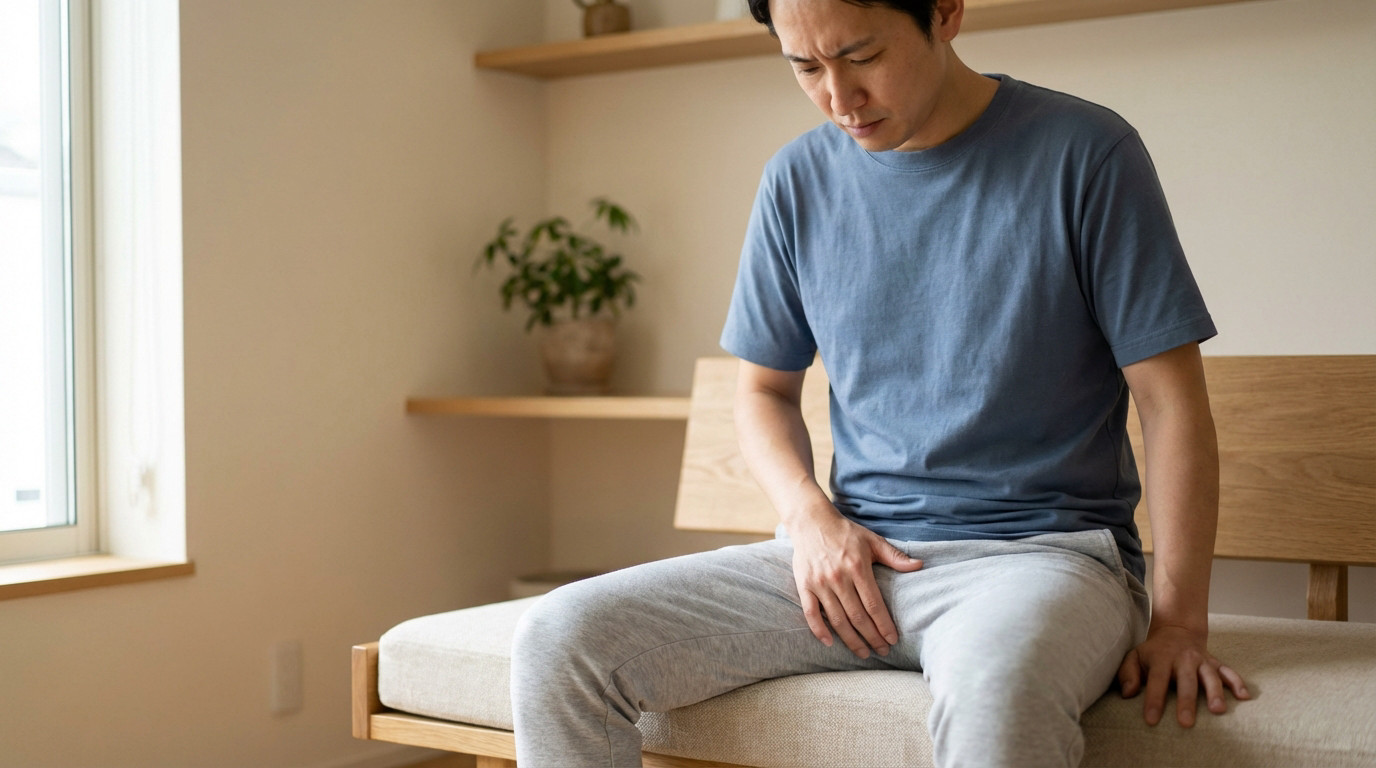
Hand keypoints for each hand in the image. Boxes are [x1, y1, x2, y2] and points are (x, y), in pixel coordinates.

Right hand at [787, 511, 922, 658]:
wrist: (811, 522)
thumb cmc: (845, 533)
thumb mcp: (872, 541)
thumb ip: (895, 556)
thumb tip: (920, 565)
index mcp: (857, 567)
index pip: (874, 605)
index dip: (884, 626)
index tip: (893, 640)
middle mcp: (838, 578)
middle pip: (857, 617)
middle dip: (872, 638)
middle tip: (882, 651)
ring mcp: (819, 583)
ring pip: (837, 619)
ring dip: (851, 640)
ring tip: (863, 652)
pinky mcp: (804, 585)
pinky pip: (811, 613)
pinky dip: (819, 630)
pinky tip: (830, 643)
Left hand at [1117, 624, 1250, 725]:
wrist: (1177, 631)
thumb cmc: (1153, 652)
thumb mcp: (1134, 657)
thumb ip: (1128, 673)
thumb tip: (1127, 693)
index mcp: (1161, 658)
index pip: (1157, 680)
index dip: (1154, 700)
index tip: (1151, 720)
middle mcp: (1184, 659)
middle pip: (1186, 681)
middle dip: (1186, 702)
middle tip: (1186, 723)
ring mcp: (1202, 660)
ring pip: (1210, 676)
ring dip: (1215, 693)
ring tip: (1218, 711)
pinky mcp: (1215, 663)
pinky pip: (1229, 672)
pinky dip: (1237, 683)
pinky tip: (1244, 697)